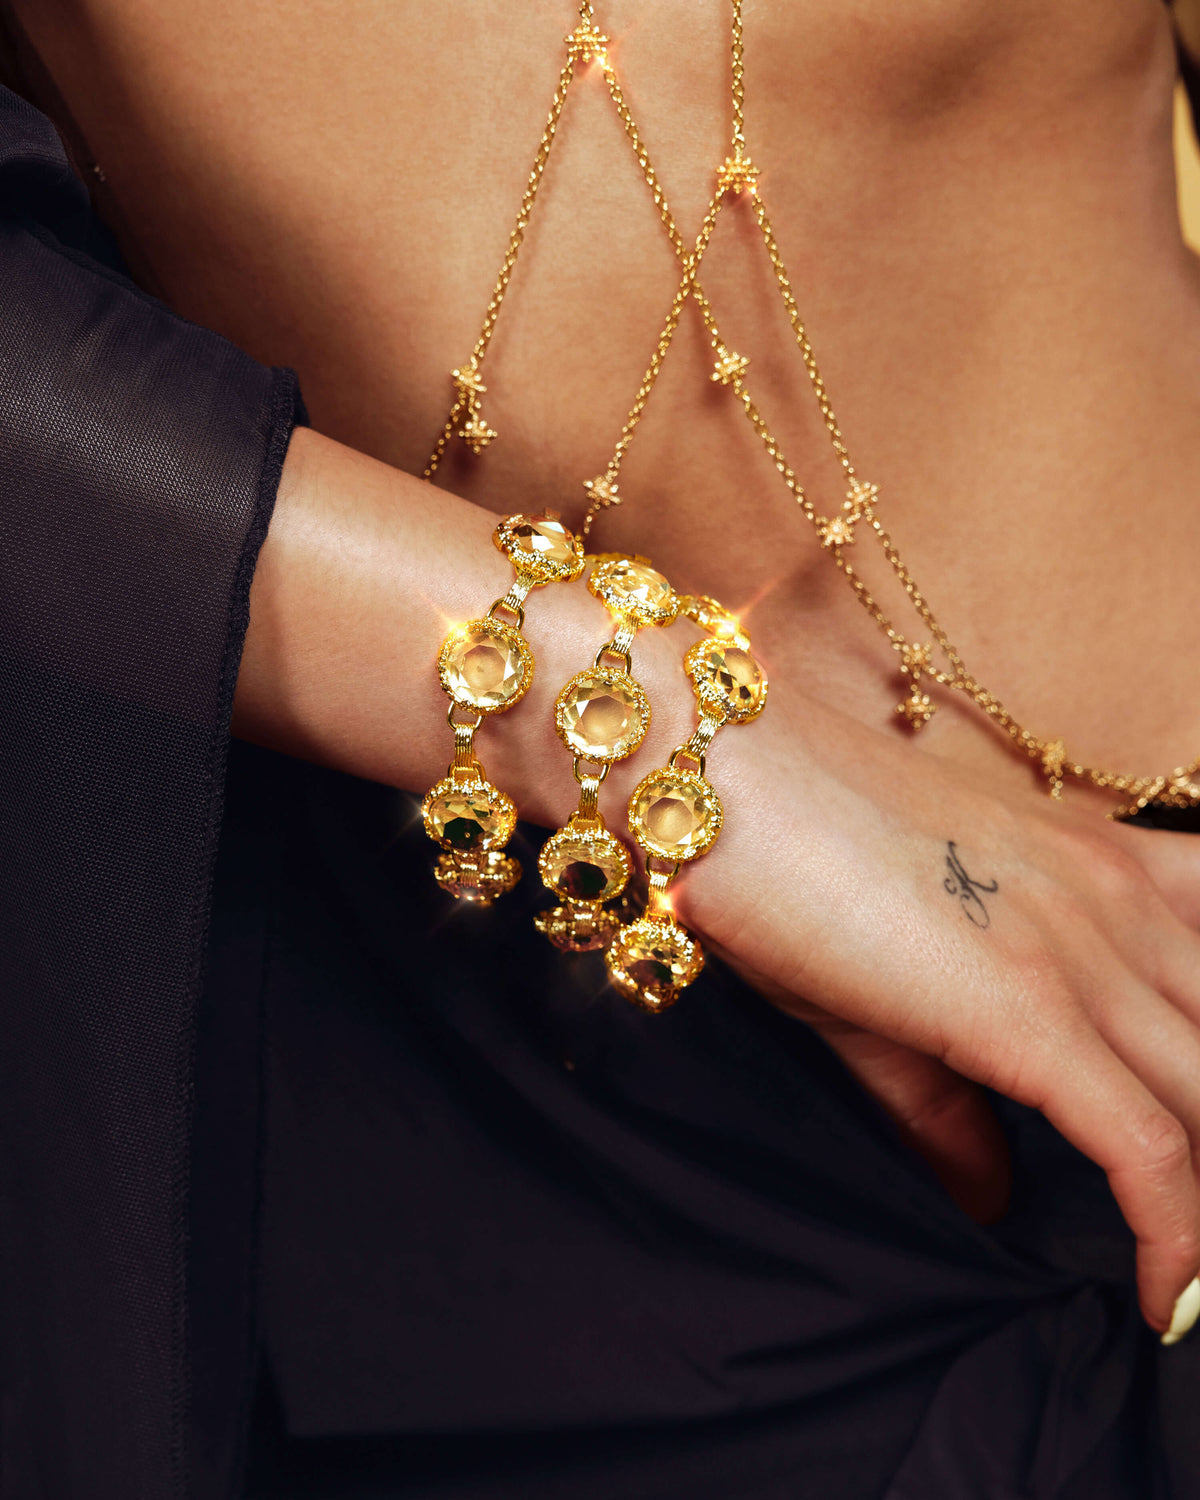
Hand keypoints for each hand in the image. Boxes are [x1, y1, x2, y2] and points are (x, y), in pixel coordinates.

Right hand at [680, 677, 1199, 1332]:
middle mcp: (1120, 905)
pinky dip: (1180, 1242)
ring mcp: (1082, 954)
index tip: (1199, 1149)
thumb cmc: (792, 853)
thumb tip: (986, 1196)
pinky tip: (1166, 1305)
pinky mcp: (1028, 1010)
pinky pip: (1149, 1149)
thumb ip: (949, 1097)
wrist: (723, 782)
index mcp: (1106, 874)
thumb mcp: (890, 979)